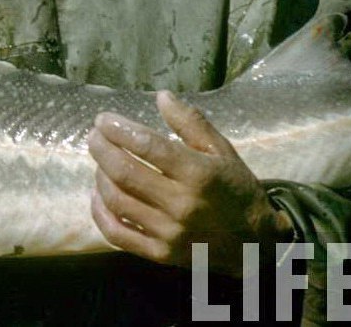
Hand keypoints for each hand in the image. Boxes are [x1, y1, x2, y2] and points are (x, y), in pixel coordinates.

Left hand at [87, 90, 292, 275]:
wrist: (256, 243)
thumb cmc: (235, 189)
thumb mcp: (221, 150)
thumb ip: (191, 122)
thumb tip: (161, 95)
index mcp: (199, 174)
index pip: (147, 146)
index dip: (119, 129)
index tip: (103, 120)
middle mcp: (182, 205)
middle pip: (124, 172)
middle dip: (101, 149)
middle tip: (94, 136)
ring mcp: (169, 233)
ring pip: (116, 201)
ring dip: (100, 176)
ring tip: (100, 162)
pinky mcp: (161, 254)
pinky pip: (117, 234)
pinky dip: (99, 213)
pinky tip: (98, 195)